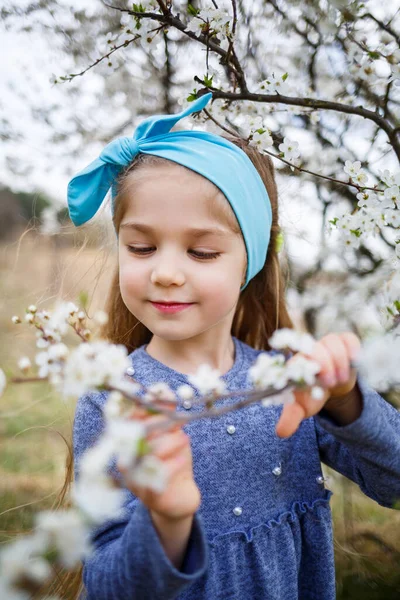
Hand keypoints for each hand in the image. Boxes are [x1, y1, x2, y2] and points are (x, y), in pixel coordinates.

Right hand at [118, 405, 200, 521]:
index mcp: (129, 443)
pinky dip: (172, 466)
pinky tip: (182, 460)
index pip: (128, 420)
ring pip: (148, 455)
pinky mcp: (149, 496)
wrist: (179, 496)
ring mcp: (135, 480)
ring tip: (185, 439)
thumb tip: (166, 393)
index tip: (166, 402)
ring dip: (169, 443)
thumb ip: (167, 415)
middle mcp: (126, 461)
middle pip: (137, 435)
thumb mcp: (171, 435)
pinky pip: (157, 477)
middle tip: (179, 420)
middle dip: (159, 424)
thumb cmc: (173, 460)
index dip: (144, 409)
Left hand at [276, 332, 360, 437]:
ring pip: (333, 341)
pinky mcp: (343, 342)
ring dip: (340, 360)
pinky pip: (348, 338)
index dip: (306, 370)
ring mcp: (326, 344)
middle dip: (325, 364)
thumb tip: (281, 433)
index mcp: (296, 363)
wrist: (331, 386)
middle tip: (330, 383)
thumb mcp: (301, 407)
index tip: (317, 383)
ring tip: (341, 379)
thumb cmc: (312, 394)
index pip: (297, 358)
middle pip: (316, 347)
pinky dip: (352, 348)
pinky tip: (353, 361)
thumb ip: (290, 418)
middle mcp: (310, 350)